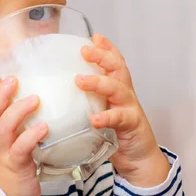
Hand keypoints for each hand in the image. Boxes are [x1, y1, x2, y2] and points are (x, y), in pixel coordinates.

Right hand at [0, 76, 47, 195]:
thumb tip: (23, 110)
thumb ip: (10, 131)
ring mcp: (3, 154)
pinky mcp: (17, 166)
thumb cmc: (8, 175)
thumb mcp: (3, 149)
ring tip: (34, 99)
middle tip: (13, 79)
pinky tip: (44, 127)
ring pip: (4, 128)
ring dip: (18, 110)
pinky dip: (31, 135)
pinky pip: (21, 148)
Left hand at [76, 34, 170, 186]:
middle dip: (102, 56)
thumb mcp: (100, 110)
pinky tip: (93, 119)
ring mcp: (130, 108)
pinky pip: (119, 118)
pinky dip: (106, 117)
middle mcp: (125, 93)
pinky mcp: (131, 126)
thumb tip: (57, 90)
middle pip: (117, 68)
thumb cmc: (115, 133)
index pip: (114, 62)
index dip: (106, 48)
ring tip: (80, 80)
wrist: (139, 159)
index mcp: (117, 88)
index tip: (94, 36)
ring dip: (99, 82)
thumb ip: (86, 99)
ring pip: (117, 88)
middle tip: (85, 50)